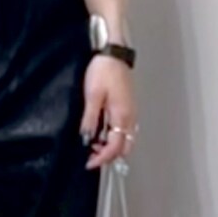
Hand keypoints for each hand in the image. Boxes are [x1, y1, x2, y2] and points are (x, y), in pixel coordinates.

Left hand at [79, 54, 138, 168]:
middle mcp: (130, 117)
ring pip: (125, 140)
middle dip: (108, 155)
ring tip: (93, 143)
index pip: (115, 147)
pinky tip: (101, 131)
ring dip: (111, 146)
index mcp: (122, 116)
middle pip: (124, 148)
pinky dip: (113, 136)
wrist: (114, 54)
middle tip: (91, 155)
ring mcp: (131, 113)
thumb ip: (90, 120)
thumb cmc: (104, 70)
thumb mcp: (92, 96)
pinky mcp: (128, 108)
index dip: (101, 158)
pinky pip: (124, 129)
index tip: (88, 162)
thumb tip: (86, 139)